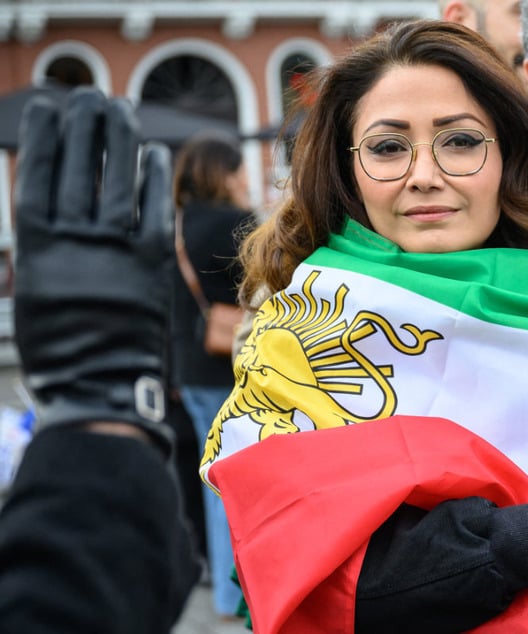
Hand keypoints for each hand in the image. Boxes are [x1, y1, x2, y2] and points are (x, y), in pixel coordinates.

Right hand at [14, 87, 174, 452]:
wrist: (102, 389)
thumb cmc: (60, 350)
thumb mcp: (33, 295)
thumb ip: (41, 250)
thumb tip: (51, 210)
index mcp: (38, 249)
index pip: (41, 178)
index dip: (47, 140)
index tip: (50, 109)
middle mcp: (77, 243)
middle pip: (80, 170)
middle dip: (84, 128)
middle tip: (89, 96)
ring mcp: (117, 252)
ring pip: (116, 182)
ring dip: (119, 142)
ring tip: (119, 109)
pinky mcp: (153, 264)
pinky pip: (153, 211)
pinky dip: (153, 181)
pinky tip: (154, 154)